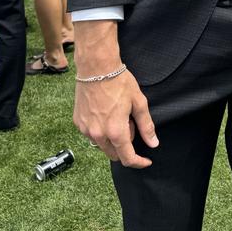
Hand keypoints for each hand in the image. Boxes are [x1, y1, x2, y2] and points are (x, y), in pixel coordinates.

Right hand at [73, 21, 157, 167]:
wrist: (96, 67)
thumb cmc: (119, 82)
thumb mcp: (138, 103)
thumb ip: (146, 126)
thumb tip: (153, 144)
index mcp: (116, 132)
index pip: (127, 158)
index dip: (139, 163)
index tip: (146, 161)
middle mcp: (98, 134)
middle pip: (114, 154)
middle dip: (125, 146)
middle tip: (130, 123)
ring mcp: (85, 130)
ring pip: (102, 145)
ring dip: (112, 139)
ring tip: (117, 116)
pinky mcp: (78, 123)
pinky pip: (91, 135)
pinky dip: (101, 131)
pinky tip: (105, 114)